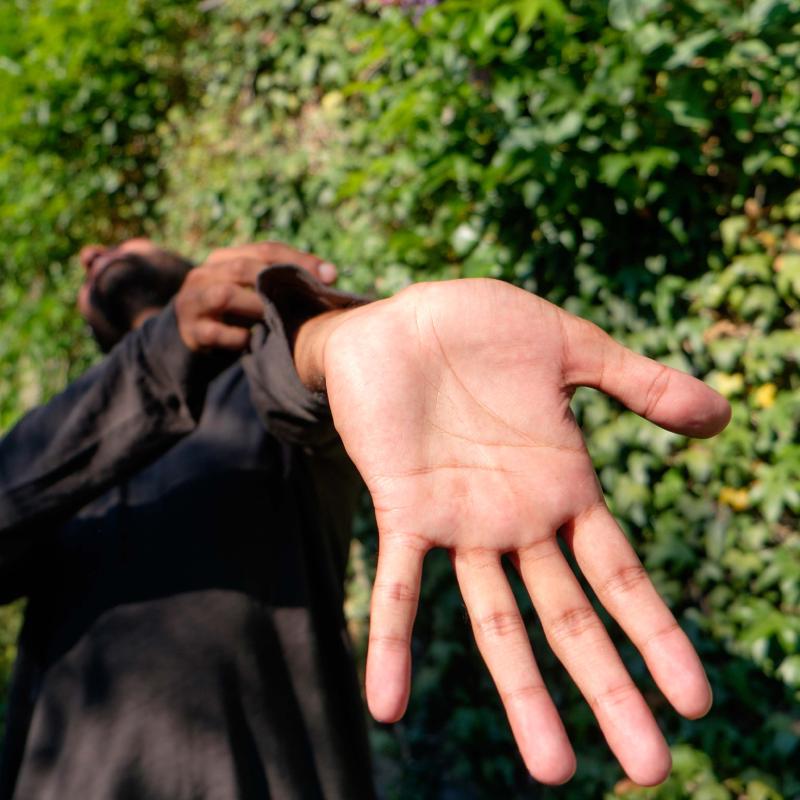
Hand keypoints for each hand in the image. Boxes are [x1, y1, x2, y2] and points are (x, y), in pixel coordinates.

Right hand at [176, 243, 336, 351]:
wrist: (194, 343)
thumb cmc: (237, 315)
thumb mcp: (255, 293)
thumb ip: (282, 281)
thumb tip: (330, 275)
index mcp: (225, 258)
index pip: (265, 249)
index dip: (298, 259)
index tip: (330, 276)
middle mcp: (204, 274)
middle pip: (243, 267)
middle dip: (279, 280)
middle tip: (310, 296)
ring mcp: (192, 301)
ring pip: (225, 295)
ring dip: (256, 306)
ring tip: (278, 318)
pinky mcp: (189, 331)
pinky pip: (214, 332)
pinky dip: (236, 337)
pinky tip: (252, 342)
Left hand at [300, 278, 729, 785]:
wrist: (402, 318)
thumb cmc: (482, 329)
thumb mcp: (572, 348)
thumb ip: (639, 383)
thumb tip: (721, 418)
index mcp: (562, 486)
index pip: (619, 575)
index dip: (653, 633)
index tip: (694, 699)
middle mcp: (516, 519)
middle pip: (569, 619)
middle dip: (607, 687)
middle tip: (649, 767)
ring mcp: (461, 522)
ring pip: (495, 621)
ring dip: (521, 692)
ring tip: (552, 767)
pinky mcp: (404, 508)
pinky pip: (399, 586)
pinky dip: (393, 642)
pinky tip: (387, 705)